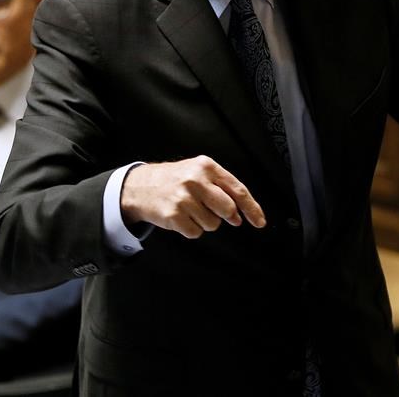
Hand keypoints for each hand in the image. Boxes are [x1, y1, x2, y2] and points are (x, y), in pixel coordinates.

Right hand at [120, 155, 266, 237]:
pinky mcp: (173, 215)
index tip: (259, 221)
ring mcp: (184, 198)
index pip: (237, 190)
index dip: (251, 208)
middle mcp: (195, 180)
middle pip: (228, 209)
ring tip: (190, 210)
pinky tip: (181, 217)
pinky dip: (191, 229)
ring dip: (205, 222)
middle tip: (212, 211)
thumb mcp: (198, 172)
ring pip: (212, 224)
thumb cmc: (174, 180)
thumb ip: (222, 189)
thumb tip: (240, 215)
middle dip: (225, 216)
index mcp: (206, 166)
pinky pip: (196, 233)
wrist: (140, 186)